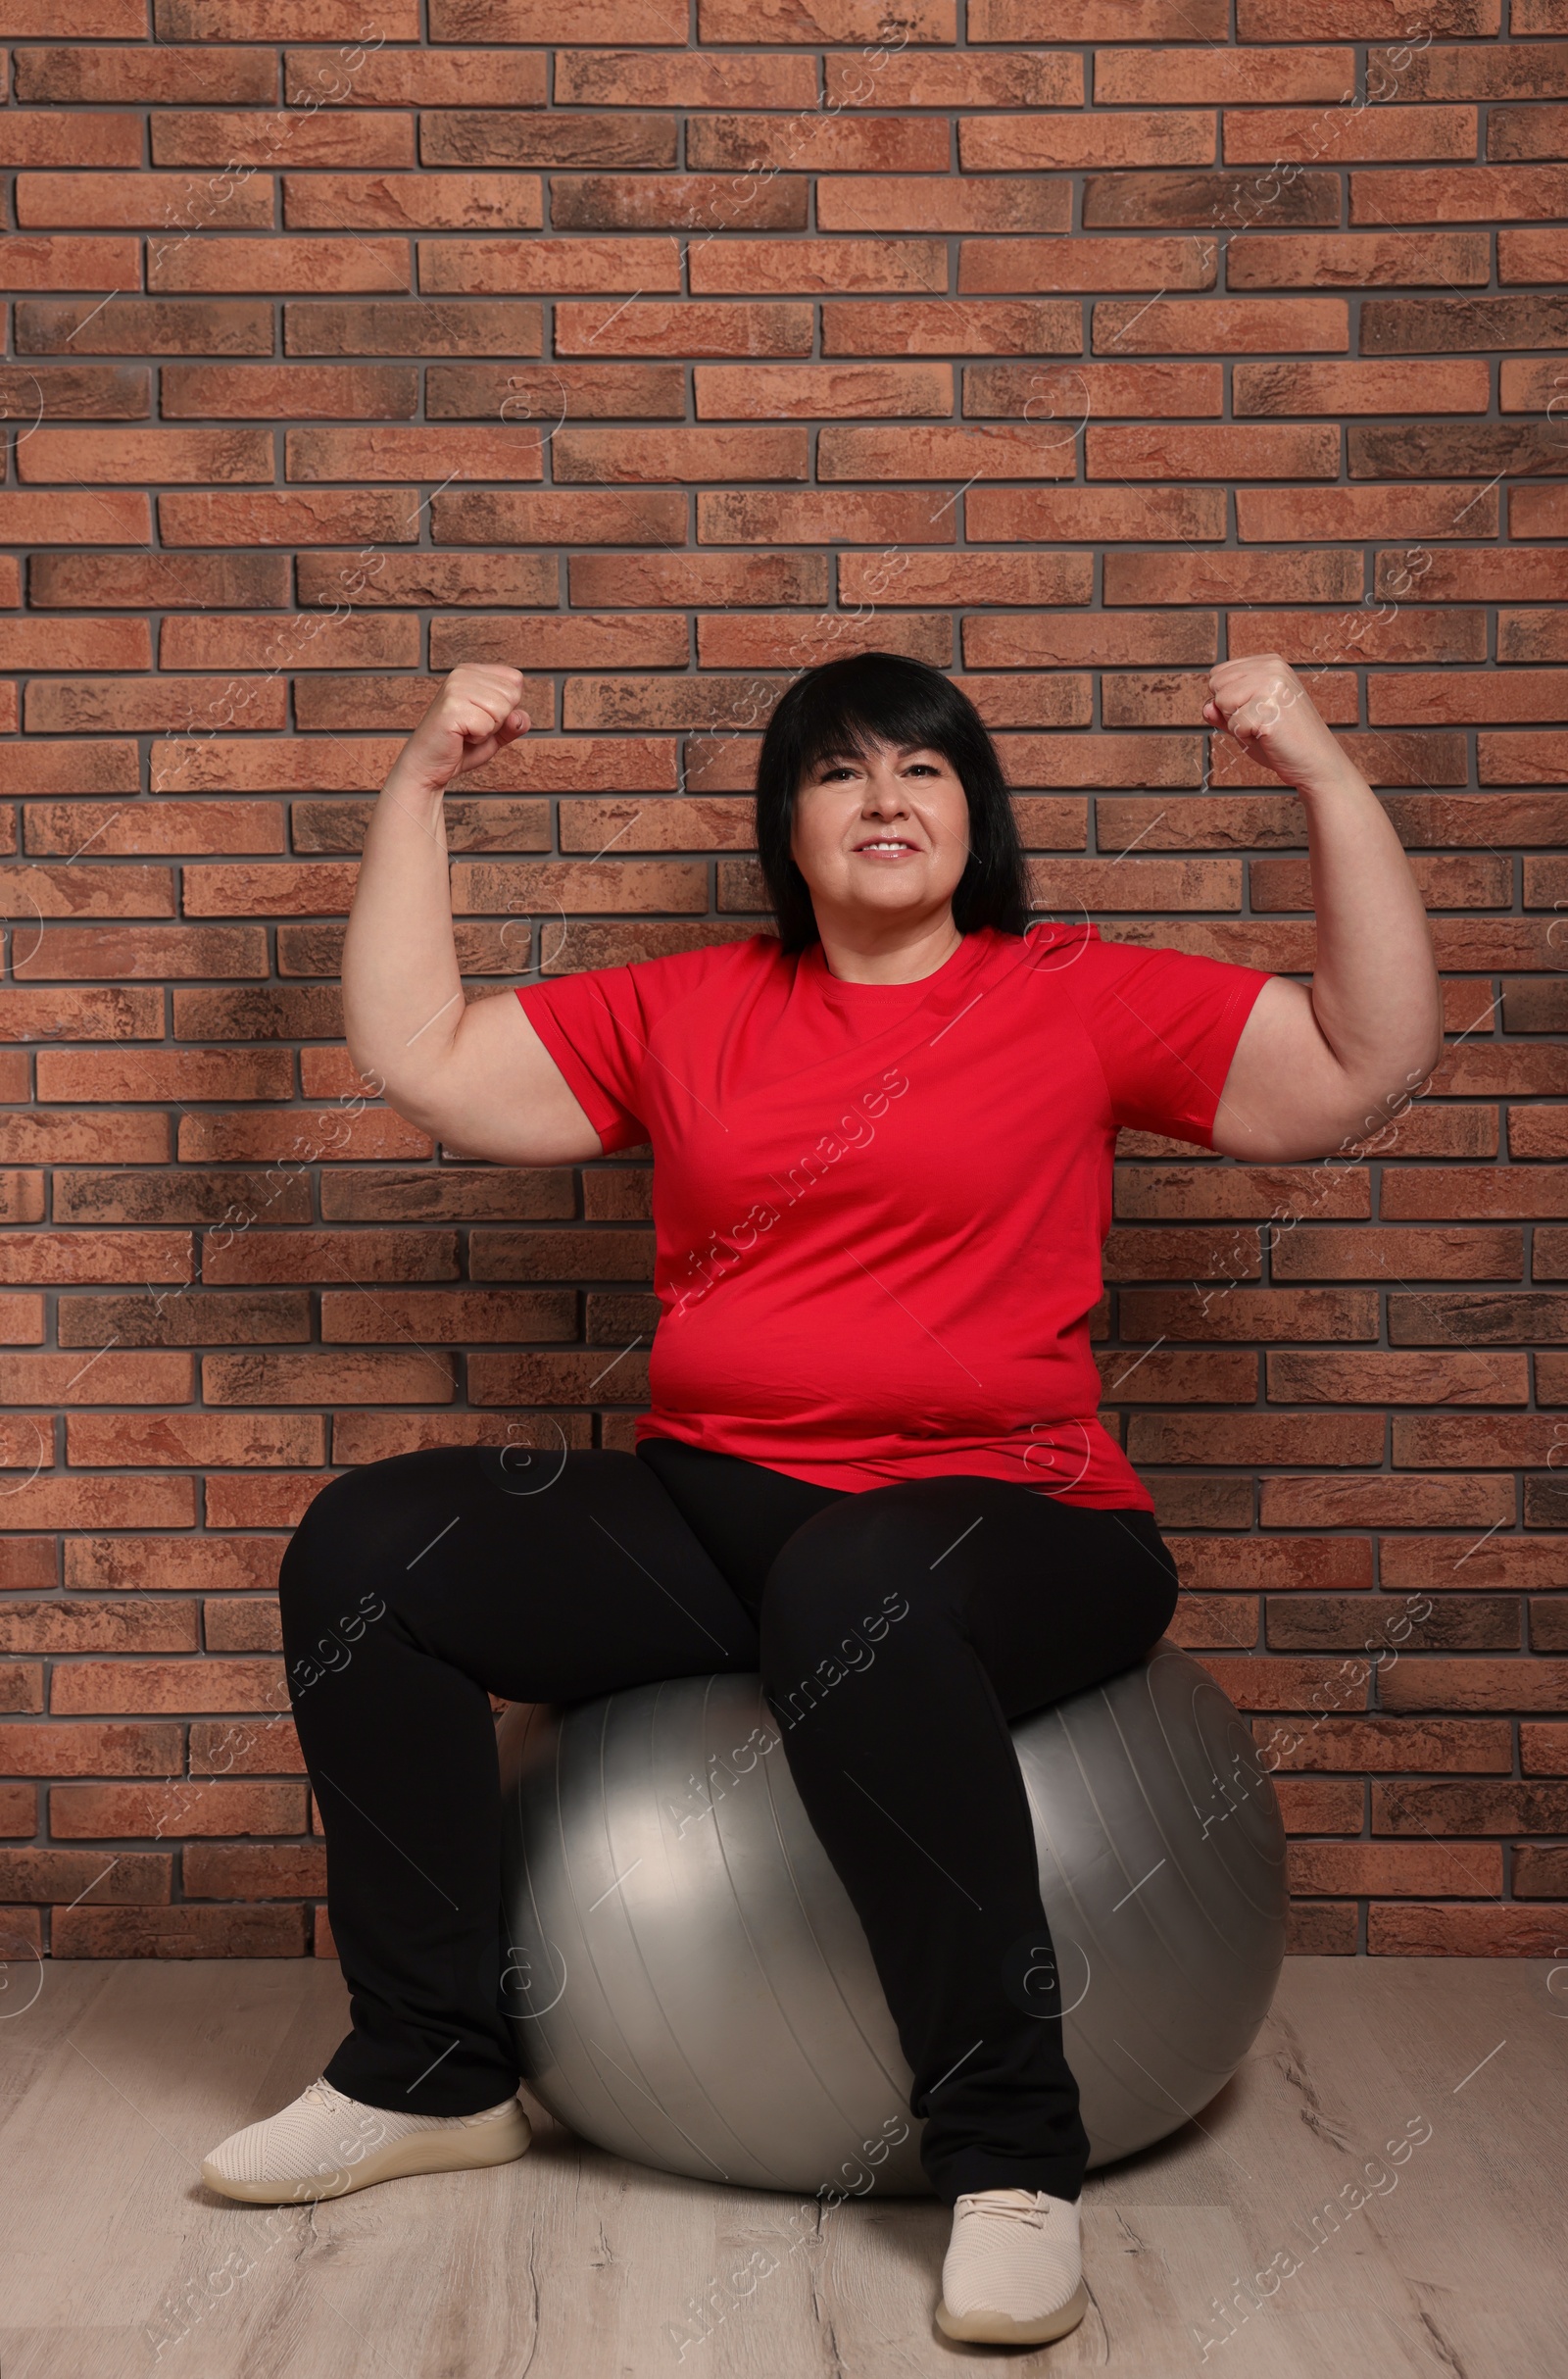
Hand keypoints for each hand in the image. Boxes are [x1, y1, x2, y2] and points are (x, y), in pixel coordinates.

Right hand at [393, 665, 530, 790]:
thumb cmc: (460, 748)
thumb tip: (519, 717)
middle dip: (498, 720)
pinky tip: (459, 737)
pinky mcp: (451, 707)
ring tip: (465, 732)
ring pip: (502, 709)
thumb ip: (514, 723)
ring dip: (488, 730)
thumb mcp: (496, 733)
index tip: (481, 717)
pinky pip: (487, 725)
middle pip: (512, 695)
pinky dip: (478, 739)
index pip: (515, 680)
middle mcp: (462, 674)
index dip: (507, 707)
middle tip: (471, 728)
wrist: (429, 766)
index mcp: (472, 672)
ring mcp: (455, 688)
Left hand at [1202, 655, 1346, 792]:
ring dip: (1237, 724)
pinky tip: (1270, 738)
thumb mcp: (1246, 721)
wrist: (1316, 763)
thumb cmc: (1282, 742)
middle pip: (1216, 684)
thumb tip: (1206, 707)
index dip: (1228, 702)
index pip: (1219, 674)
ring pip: (1221, 701)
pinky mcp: (1270, 707)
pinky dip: (1246, 739)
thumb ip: (1223, 711)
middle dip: (1229, 711)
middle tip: (1261, 723)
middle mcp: (1272, 666)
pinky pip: (1233, 725)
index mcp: (1269, 662)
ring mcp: (1272, 684)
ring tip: (1265, 729)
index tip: (1257, 712)